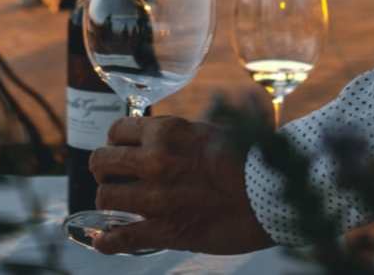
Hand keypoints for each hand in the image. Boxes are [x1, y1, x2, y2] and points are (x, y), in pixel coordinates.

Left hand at [89, 115, 272, 255]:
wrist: (272, 195)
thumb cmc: (247, 163)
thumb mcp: (208, 133)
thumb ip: (177, 138)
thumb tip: (157, 141)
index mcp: (167, 131)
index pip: (116, 130)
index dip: (115, 144)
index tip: (122, 154)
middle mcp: (155, 159)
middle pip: (101, 162)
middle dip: (105, 172)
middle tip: (116, 180)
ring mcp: (157, 197)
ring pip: (105, 197)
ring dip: (109, 204)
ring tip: (119, 208)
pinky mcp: (165, 230)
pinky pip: (120, 237)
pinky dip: (106, 242)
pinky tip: (103, 241)